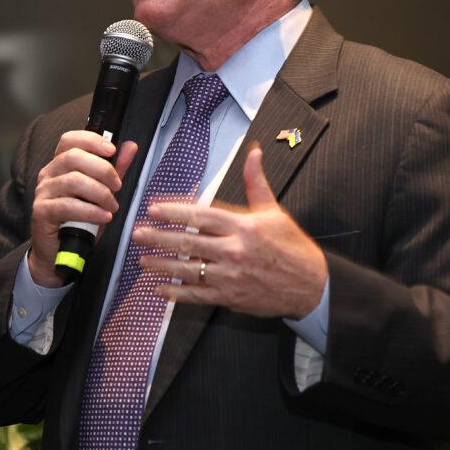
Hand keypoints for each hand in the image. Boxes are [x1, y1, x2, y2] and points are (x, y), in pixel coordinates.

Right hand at [28, 131, 137, 286]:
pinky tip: (103, 217)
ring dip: (100, 193)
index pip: (70, 139)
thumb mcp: (101, 192)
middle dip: (102, 169)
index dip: (91, 140)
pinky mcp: (41, 212)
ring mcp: (43, 192)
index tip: (112, 150)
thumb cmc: (81, 220)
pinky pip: (67, 206)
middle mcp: (48, 174)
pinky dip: (90, 211)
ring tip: (112, 206)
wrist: (60, 252)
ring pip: (73, 181)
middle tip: (118, 186)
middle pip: (73, 157)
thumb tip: (130, 146)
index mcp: (60, 164)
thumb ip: (115, 169)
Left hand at [133, 144, 326, 317]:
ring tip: (142, 261)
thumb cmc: (292, 247)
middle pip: (188, 243)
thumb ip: (256, 183)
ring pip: (188, 270)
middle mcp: (234, 251)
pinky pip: (197, 295)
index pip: (201, 216)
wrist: (311, 286)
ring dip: (162, 265)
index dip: (174, 213)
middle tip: (137, 234)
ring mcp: (231, 276)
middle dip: (159, 238)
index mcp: (243, 226)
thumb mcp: (275, 211)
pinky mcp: (231, 297)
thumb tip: (254, 152)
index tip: (153, 209)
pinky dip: (177, 293)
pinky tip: (160, 289)